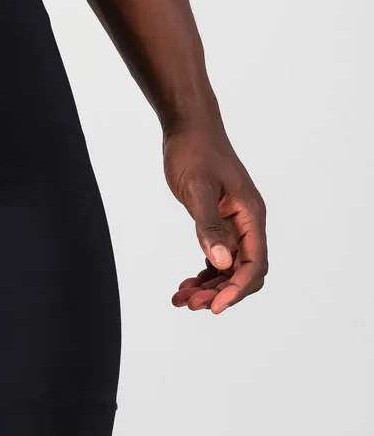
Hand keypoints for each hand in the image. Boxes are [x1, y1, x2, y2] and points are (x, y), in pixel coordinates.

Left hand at [164, 126, 266, 313]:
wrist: (188, 128)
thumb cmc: (194, 152)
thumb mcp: (198, 190)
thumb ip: (209, 227)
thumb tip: (223, 263)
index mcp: (250, 215)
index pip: (254, 263)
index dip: (237, 289)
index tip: (214, 307)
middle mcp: (247, 223)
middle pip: (245, 272)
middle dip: (220, 292)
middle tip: (190, 303)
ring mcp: (234, 225)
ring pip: (230, 269)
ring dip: (209, 288)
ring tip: (181, 298)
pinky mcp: (219, 224)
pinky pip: (218, 259)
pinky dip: (204, 275)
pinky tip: (185, 284)